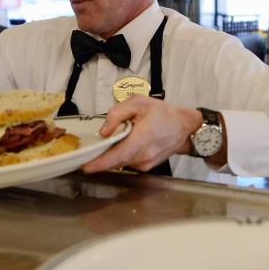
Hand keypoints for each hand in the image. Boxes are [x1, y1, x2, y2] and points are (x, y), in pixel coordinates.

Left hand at [82, 96, 199, 172]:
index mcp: (144, 136)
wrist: (184, 127)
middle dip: (99, 158)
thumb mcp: (138, 103)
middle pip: (116, 161)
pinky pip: (126, 162)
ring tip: (104, 145)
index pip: (119, 154)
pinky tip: (121, 145)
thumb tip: (104, 131)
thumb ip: (117, 114)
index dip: (101, 163)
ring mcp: (146, 163)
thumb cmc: (163, 113)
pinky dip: (119, 156)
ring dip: (109, 156)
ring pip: (120, 162)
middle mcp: (145, 154)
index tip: (86, 166)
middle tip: (85, 154)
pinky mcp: (146, 167)